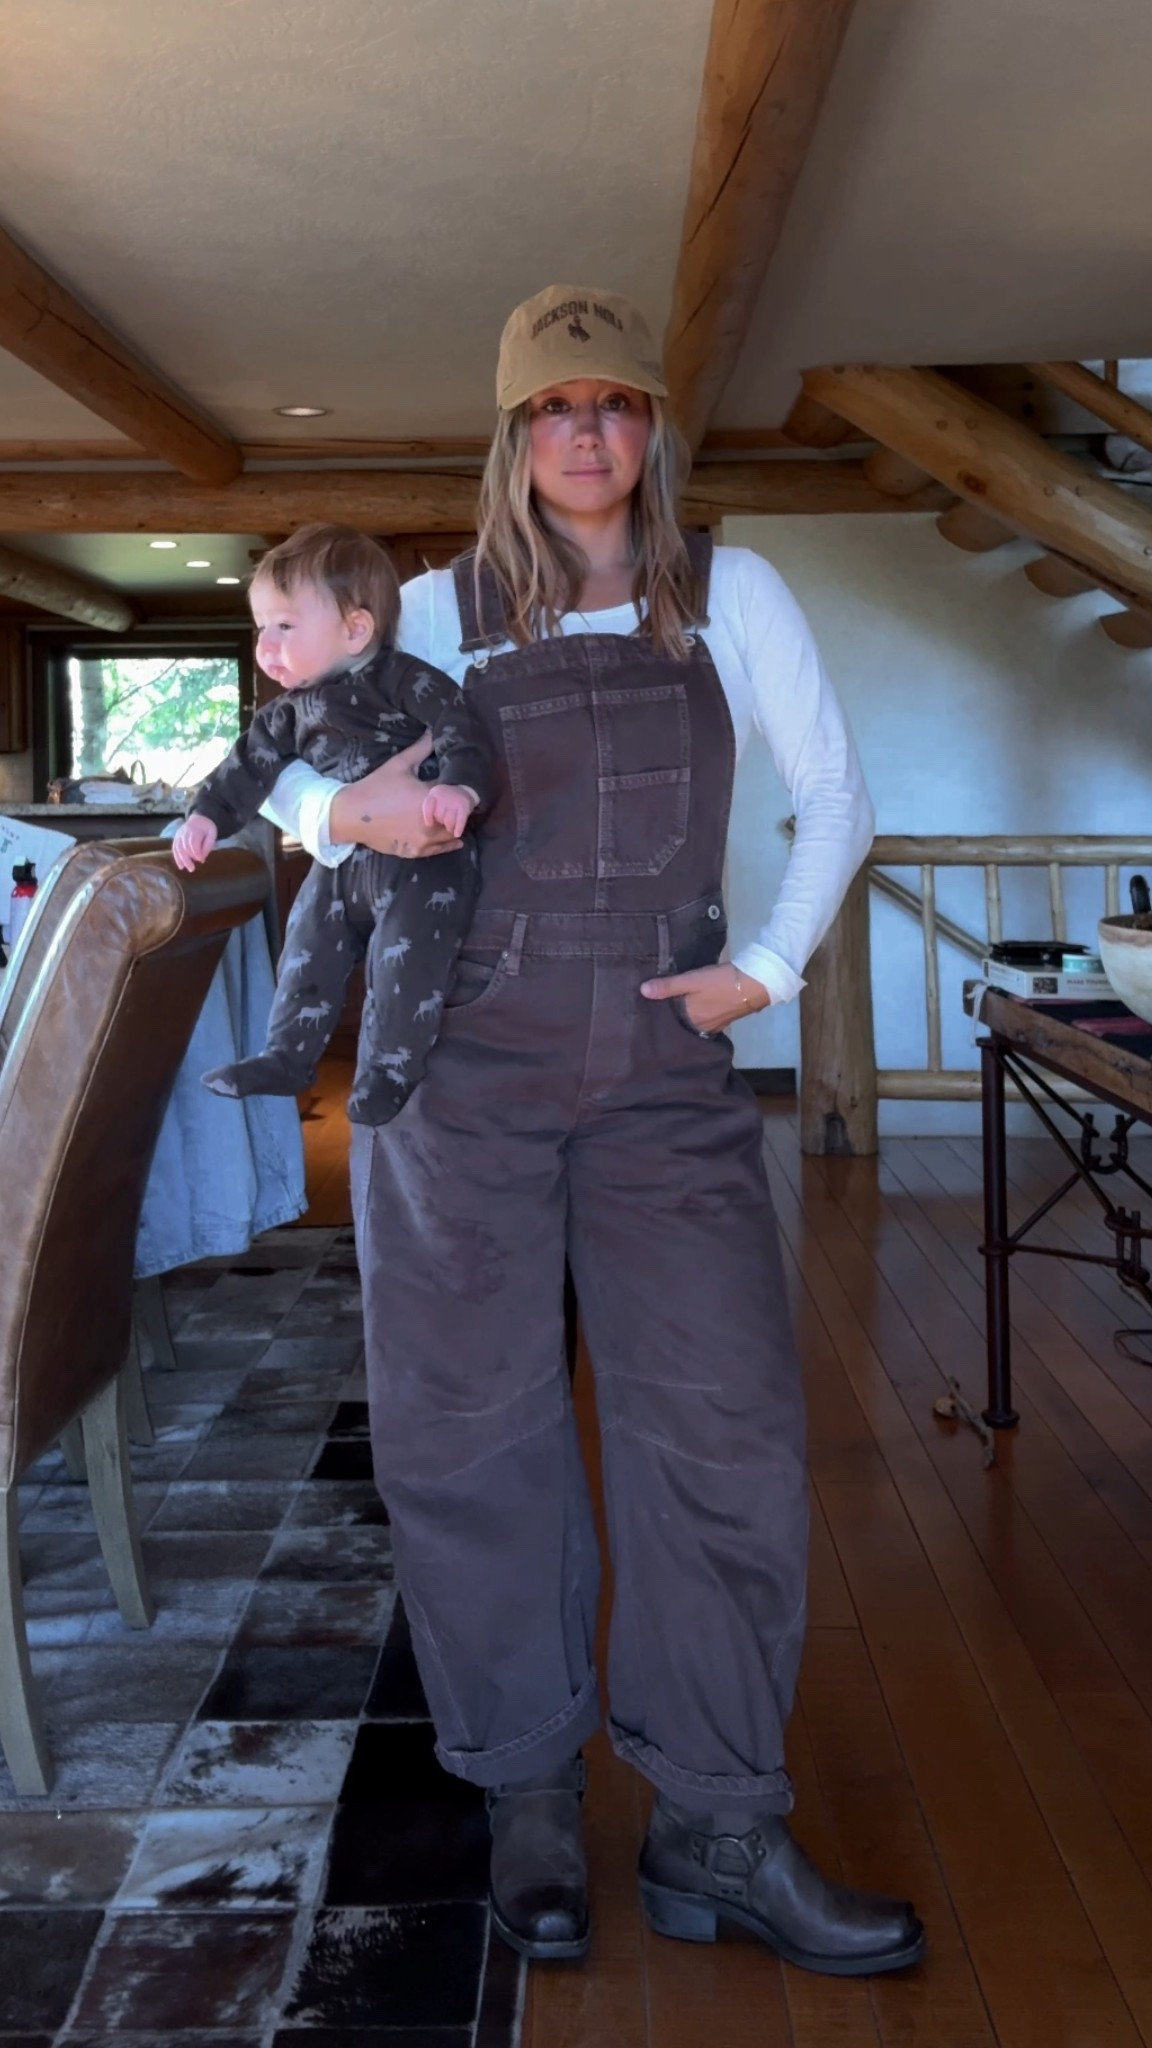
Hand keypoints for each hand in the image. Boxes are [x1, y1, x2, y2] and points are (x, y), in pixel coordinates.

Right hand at [171, 814, 217, 871]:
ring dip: (181, 859)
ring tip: (185, 868)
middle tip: (192, 869)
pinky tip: (180, 865)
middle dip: (188, 858)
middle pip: (184, 846)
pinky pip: (175, 848)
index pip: (193, 842)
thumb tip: (201, 858)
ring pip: (178, 848)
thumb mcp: (212, 834)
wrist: (199, 818)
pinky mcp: (176, 838)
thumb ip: (208, 845)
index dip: (196, 852)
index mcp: (195, 829)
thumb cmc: (207, 828)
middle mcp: (184, 831)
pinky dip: (177, 857)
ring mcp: (179, 834)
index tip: (201, 860)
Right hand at [329, 734, 464, 857]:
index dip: (462, 790)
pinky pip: (441, 849)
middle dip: (460, 809)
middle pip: (458, 817)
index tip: (465, 787)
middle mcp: (430, 821)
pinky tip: (456, 838)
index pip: (457, 794)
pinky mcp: (416, 850)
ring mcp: (424, 839)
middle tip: (462, 803)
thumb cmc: (375, 787)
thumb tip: (433, 732)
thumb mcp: (399, 765)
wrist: (351, 815)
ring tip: (458, 818)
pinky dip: (449, 843)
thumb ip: (420, 749)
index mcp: (429, 797)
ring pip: (452, 834)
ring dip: (457, 826)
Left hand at [422, 784, 476, 836]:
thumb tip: (429, 826)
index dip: (428, 817)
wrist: (465, 792)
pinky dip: (458, 829)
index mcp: (434, 793)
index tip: (430, 824)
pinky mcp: (464, 806)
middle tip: (444, 823)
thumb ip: (431, 810)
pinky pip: (460, 821)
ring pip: (449, 821)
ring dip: (449, 827)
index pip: (428, 806)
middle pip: (439, 815)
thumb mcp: (436, 800)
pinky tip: (457, 834)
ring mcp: (455, 800)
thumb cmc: (446, 801)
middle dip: (441, 821)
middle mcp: (444, 795)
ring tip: (450, 828)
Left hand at [640, 962, 769, 1033]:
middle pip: (683, 1024)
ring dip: (687, 1016)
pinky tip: (697, 1006)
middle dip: (673, 1018)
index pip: (670, 1022)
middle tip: (657, 1009)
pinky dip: (700, 1014)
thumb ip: (668, 986)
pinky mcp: (726, 1019)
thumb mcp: (692, 980)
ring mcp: (716, 1025)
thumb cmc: (721, 982)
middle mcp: (702, 1028)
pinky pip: (707, 1020)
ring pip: (695, 1022)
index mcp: (691, 1020)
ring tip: (675, 1006)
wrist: (755, 983)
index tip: (647, 1012)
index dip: (660, 1017)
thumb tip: (642, 991)